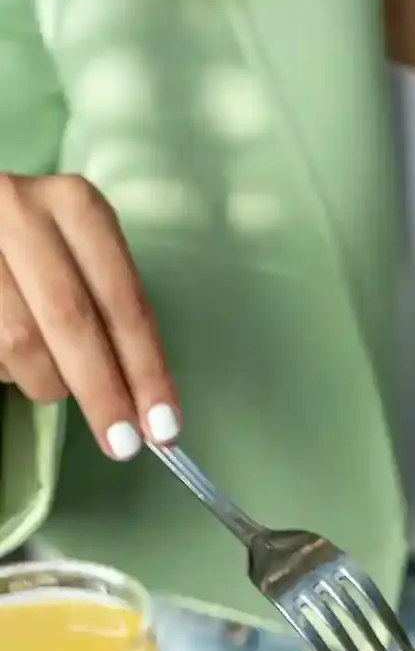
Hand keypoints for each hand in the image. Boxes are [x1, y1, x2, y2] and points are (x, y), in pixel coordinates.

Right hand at [0, 173, 179, 457]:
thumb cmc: (35, 254)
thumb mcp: (78, 262)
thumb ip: (106, 315)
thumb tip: (144, 405)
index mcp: (75, 207)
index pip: (122, 301)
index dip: (145, 369)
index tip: (162, 427)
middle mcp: (22, 210)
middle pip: (71, 320)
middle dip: (102, 391)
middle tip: (122, 443)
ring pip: (20, 341)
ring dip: (45, 381)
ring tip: (49, 381)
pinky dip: (7, 371)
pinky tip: (12, 363)